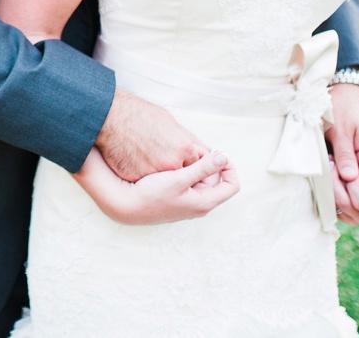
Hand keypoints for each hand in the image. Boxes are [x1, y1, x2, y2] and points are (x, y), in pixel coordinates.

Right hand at [75, 147, 240, 224]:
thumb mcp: (179, 178)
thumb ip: (203, 168)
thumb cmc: (151, 194)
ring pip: (201, 180)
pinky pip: (189, 182)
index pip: (232, 185)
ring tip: (182, 156)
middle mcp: (199, 205)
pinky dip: (185, 171)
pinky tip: (172, 163)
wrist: (126, 206)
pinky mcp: (177, 199)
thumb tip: (224, 157)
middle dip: (209, 164)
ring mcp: (187, 203)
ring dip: (196, 166)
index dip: (229, 167)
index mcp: (204, 203)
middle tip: (194, 151)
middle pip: (215, 180)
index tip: (216, 154)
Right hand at [95, 88, 206, 181]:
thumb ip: (188, 140)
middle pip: (184, 174)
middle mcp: (172, 163)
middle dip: (180, 170)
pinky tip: (137, 162)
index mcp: (184, 147)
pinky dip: (144, 175)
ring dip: (162, 175)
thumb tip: (203, 151)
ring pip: (166, 181)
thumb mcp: (170, 122)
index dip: (192, 160)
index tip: (185, 156)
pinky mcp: (137, 179)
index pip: (199, 163)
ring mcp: (154, 173)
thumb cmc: (139, 115)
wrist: (110, 118)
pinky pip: (147, 182)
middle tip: (167, 158)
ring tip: (151, 159)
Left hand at [325, 83, 358, 224]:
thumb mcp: (342, 129)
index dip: (354, 188)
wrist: (344, 94)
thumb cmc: (342, 108)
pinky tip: (326, 188)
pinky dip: (338, 200)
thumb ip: (346, 154)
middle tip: (331, 180)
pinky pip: (352, 203)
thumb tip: (350, 179)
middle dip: (351, 201)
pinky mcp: (355, 178)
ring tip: (327, 179)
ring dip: (343, 202)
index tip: (337, 170)